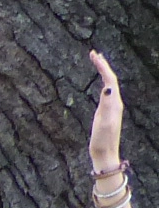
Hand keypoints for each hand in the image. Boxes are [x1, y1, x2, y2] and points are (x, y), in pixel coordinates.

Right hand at [92, 50, 125, 173]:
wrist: (104, 154)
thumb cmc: (102, 140)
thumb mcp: (104, 122)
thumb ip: (106, 104)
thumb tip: (107, 87)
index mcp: (114, 102)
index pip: (110, 79)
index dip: (102, 66)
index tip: (93, 55)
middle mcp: (115, 102)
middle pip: (111, 79)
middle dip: (103, 65)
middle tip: (93, 53)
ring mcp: (111, 107)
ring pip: (109, 84)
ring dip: (103, 72)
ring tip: (96, 62)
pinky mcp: (106, 113)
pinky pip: (106, 92)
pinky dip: (102, 83)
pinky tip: (100, 83)